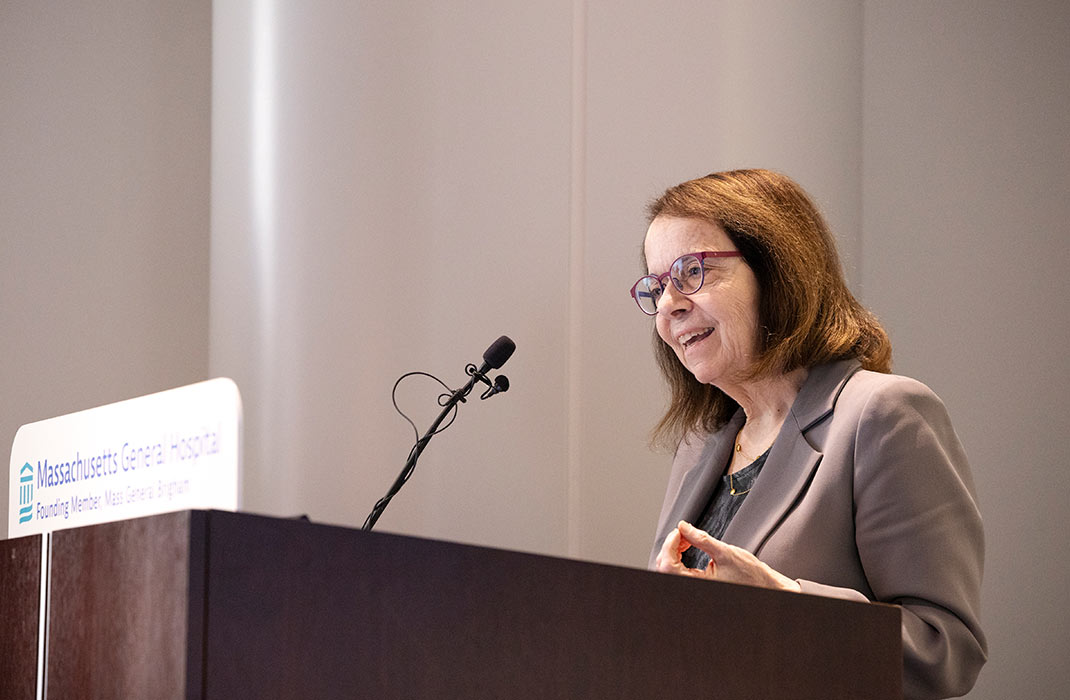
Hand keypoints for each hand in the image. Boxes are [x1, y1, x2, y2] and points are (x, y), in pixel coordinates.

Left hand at [654, 521, 800, 592]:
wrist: (765, 586)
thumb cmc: (751, 576)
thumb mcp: (725, 552)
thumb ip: (701, 539)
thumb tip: (683, 527)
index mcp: (698, 584)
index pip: (668, 566)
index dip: (670, 544)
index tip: (679, 531)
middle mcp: (694, 588)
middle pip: (666, 567)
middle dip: (671, 546)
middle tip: (684, 533)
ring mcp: (696, 587)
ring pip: (671, 569)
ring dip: (675, 550)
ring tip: (688, 538)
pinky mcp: (698, 584)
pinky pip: (680, 570)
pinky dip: (680, 556)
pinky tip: (689, 545)